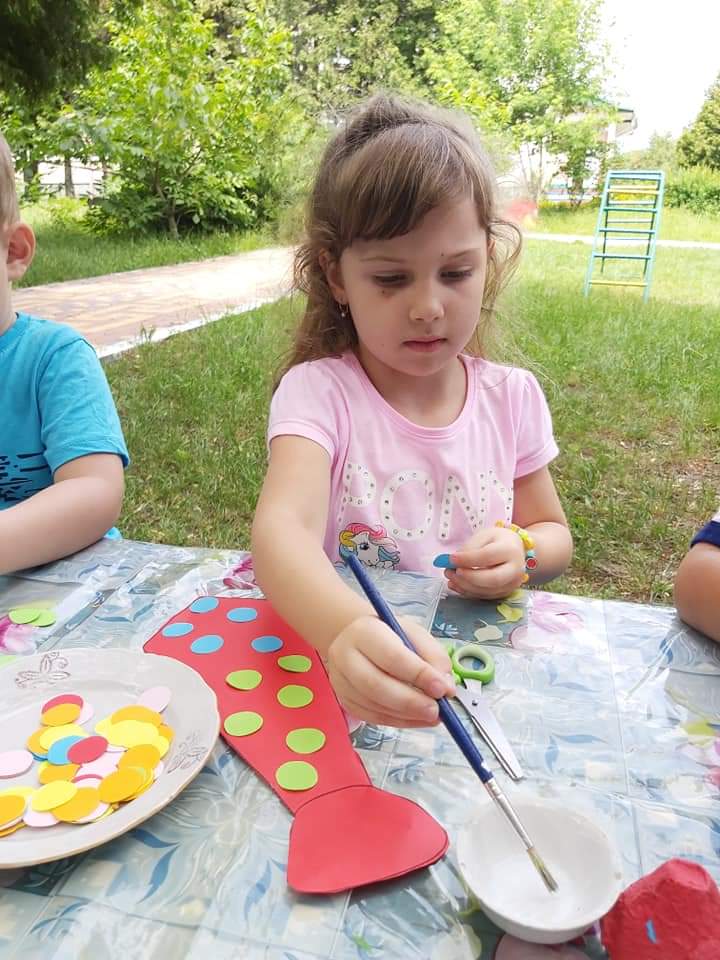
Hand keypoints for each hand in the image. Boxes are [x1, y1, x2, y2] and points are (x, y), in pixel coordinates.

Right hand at [327, 615, 454, 727]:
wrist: (357, 640)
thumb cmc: (389, 636)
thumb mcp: (414, 634)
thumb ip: (433, 657)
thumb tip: (447, 688)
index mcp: (364, 632)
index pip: (392, 656)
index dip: (418, 675)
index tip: (442, 688)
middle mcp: (345, 656)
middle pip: (376, 685)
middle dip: (411, 701)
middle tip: (437, 709)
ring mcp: (341, 682)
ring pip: (374, 705)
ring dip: (407, 715)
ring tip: (432, 715)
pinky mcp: (345, 701)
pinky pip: (373, 718)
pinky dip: (399, 722)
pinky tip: (417, 719)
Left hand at [445, 525, 526, 598]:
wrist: (515, 550)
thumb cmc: (498, 541)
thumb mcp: (484, 535)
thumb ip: (470, 548)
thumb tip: (453, 562)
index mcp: (510, 550)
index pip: (488, 556)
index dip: (467, 559)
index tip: (451, 559)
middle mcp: (515, 569)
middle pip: (492, 579)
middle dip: (468, 577)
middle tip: (450, 571)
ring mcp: (511, 584)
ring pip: (487, 591)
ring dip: (464, 586)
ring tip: (450, 576)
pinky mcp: (504, 593)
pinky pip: (484, 596)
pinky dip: (467, 591)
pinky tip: (456, 584)